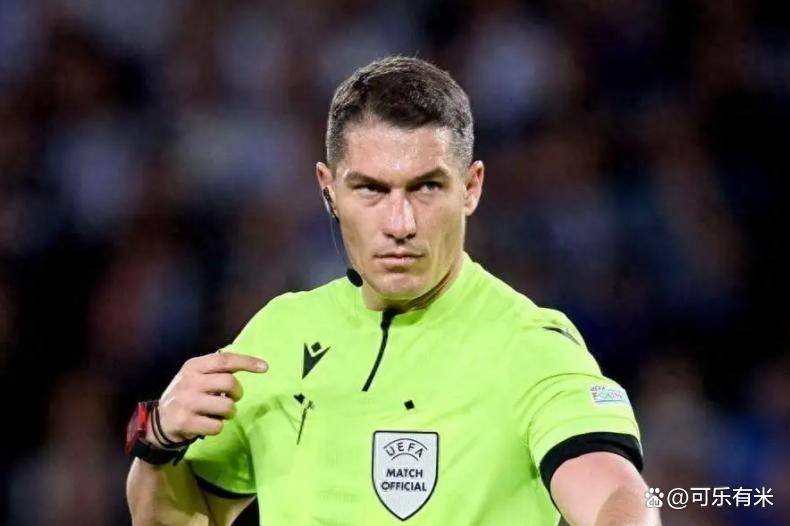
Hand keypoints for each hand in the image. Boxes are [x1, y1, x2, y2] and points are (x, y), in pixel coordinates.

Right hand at [146, 349, 267, 445]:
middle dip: (238, 393)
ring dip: (229, 412)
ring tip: (220, 413)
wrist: (158, 421)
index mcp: (193, 366)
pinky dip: (218, 427)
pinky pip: (217, 426)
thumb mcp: (196, 376)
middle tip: (232, 398)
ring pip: (227, 407)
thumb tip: (250, 363)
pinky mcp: (185, 422)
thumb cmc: (186, 395)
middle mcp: (188, 382)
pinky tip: (207, 423)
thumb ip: (217, 369)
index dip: (247, 362)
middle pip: (230, 383)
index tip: (264, 367)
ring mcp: (186, 402)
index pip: (224, 360)